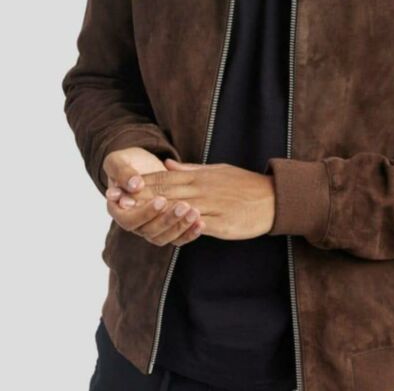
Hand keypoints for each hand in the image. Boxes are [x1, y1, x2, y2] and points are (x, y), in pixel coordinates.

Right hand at [102, 147, 203, 246]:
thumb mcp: (118, 161)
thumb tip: (134, 185)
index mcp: (118, 209)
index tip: (161, 200)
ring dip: (180, 226)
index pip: (129, 221)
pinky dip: (188, 232)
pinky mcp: (165, 227)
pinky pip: (176, 237)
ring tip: (195, 212)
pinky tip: (201, 223)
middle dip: (167, 220)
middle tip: (183, 206)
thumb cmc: (126, 162)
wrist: (141, 164)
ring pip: (163, 237)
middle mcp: (133, 222)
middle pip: (149, 231)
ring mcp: (149, 227)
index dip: (145, 213)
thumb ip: (123, 173)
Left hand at [123, 158, 275, 240]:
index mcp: (200, 176)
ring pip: (178, 209)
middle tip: (120, 201)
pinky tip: (167, 230)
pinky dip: (181, 226)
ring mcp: (211, 206)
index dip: (144, 182)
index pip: (166, 177)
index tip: (124, 185)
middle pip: (167, 192)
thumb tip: (167, 163)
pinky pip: (197, 226)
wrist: (273, 198)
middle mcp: (203, 189)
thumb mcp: (216, 170)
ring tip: (135, 216)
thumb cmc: (244, 184)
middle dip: (142, 197)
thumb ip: (190, 169)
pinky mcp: (221, 224)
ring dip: (156, 212)